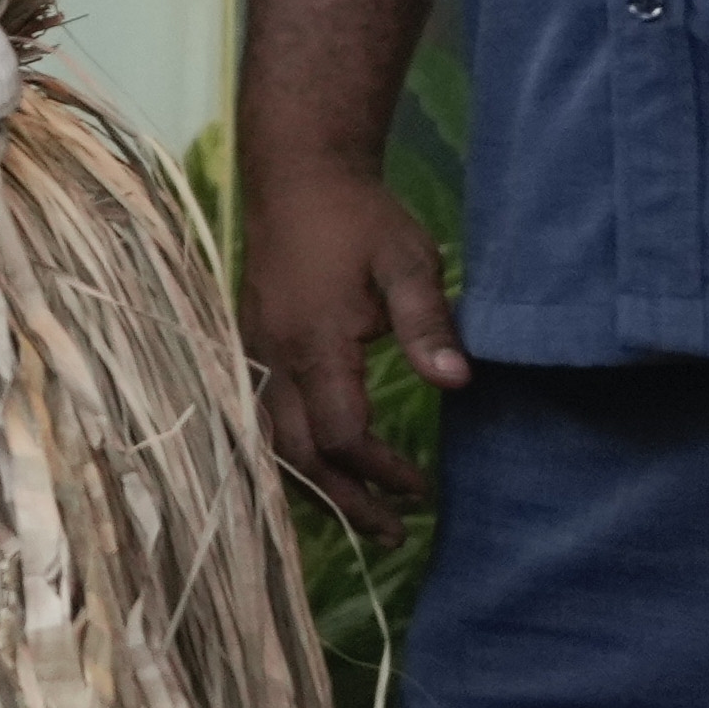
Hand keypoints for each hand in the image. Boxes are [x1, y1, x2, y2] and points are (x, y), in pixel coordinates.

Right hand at [241, 146, 469, 527]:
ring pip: (269, 439)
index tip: (421, 488)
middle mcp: (272, 356)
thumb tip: (457, 383)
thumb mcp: (408, 262)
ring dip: (312, 482)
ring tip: (353, 510)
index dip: (380, 470)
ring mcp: (254, 350)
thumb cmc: (359, 218)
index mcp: (313, 344)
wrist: (296, 175)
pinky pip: (261, 415)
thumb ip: (428, 323)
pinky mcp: (251, 342)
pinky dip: (289, 451)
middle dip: (343, 498)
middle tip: (390, 532)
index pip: (341, 435)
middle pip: (298, 452)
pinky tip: (315, 463)